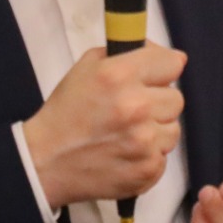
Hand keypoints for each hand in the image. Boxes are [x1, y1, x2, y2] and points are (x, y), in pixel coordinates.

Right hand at [23, 42, 186, 207]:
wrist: (46, 160)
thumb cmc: (66, 112)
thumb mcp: (86, 67)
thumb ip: (124, 53)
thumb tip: (166, 55)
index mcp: (119, 75)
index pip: (172, 63)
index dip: (162, 68)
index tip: (155, 75)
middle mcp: (136, 106)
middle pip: (176, 98)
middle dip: (157, 101)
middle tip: (133, 108)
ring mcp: (144, 141)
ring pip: (173, 129)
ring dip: (155, 130)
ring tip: (128, 133)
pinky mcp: (147, 169)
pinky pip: (164, 156)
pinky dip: (148, 155)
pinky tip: (125, 152)